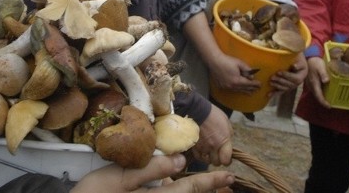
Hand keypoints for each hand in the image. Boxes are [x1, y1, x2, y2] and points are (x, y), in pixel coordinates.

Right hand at [71, 154, 234, 192]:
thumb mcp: (119, 177)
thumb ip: (151, 169)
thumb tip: (180, 159)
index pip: (188, 190)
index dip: (210, 182)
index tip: (228, 177)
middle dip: (207, 191)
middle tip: (227, 183)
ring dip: (193, 192)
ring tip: (209, 185)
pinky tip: (174, 186)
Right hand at [191, 104, 233, 165]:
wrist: (197, 110)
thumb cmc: (213, 114)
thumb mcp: (226, 123)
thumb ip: (228, 135)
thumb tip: (228, 143)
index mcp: (223, 141)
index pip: (226, 160)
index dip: (227, 160)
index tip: (226, 157)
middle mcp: (213, 147)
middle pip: (216, 162)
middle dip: (218, 159)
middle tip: (217, 153)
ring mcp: (202, 147)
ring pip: (207, 161)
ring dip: (209, 158)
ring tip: (209, 152)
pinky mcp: (194, 146)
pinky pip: (198, 157)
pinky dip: (201, 156)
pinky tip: (202, 151)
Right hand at [209, 54, 260, 93]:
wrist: (214, 61)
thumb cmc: (227, 61)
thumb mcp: (240, 63)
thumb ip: (247, 70)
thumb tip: (252, 77)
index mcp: (237, 81)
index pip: (249, 84)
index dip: (255, 84)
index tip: (260, 84)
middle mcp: (232, 86)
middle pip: (244, 88)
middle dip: (251, 88)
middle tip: (257, 89)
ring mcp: (226, 87)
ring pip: (238, 90)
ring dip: (245, 91)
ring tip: (250, 92)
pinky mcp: (222, 86)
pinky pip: (232, 90)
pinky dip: (237, 90)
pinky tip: (239, 90)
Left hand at [269, 53, 307, 91]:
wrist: (300, 67)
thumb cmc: (300, 63)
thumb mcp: (301, 62)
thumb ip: (298, 64)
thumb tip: (294, 66)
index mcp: (300, 78)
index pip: (294, 78)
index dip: (286, 75)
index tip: (278, 72)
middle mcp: (296, 84)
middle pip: (288, 84)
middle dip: (279, 81)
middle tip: (272, 77)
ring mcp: (291, 87)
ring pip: (284, 88)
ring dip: (277, 86)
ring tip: (270, 83)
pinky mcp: (286, 88)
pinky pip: (280, 92)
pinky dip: (274, 93)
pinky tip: (268, 95)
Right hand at [305, 57, 330, 107]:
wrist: (308, 58)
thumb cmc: (315, 62)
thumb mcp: (320, 67)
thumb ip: (323, 74)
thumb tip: (326, 81)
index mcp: (314, 83)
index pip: (318, 96)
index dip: (323, 102)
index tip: (329, 107)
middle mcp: (311, 85)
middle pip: (317, 96)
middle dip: (323, 102)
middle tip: (330, 105)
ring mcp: (310, 84)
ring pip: (315, 94)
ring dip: (321, 98)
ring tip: (327, 100)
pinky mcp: (310, 82)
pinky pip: (315, 90)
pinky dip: (319, 93)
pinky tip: (323, 92)